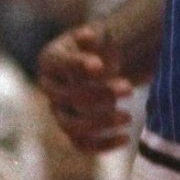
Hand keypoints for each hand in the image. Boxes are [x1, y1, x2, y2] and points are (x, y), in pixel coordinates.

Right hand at [37, 23, 134, 153]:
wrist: (99, 66)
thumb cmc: (96, 47)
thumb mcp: (94, 35)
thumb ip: (91, 37)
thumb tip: (89, 37)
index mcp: (50, 60)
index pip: (60, 64)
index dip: (78, 64)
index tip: (101, 65)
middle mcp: (49, 88)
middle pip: (71, 96)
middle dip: (101, 93)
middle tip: (130, 88)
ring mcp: (58, 112)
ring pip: (73, 125)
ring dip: (102, 122)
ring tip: (129, 117)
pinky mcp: (71, 131)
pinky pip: (81, 144)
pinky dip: (103, 144)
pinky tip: (125, 138)